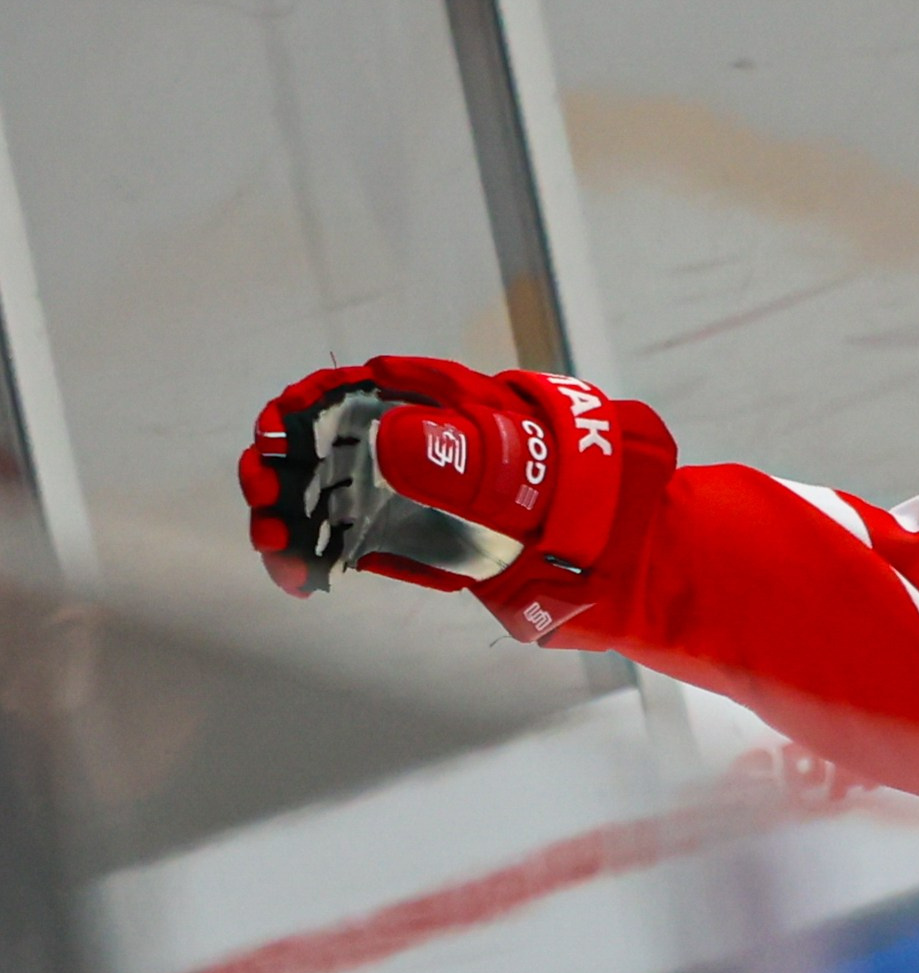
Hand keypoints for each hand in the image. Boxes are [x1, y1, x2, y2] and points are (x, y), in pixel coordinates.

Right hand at [239, 355, 674, 642]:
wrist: (598, 540)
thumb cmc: (559, 482)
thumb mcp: (510, 461)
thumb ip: (458, 455)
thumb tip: (396, 441)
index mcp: (423, 405)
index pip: (346, 394)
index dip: (303, 408)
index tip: (280, 431)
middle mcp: (399, 445)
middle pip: (317, 447)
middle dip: (281, 469)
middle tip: (266, 497)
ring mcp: (395, 493)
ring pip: (318, 497)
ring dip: (285, 517)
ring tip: (276, 545)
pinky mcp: (397, 538)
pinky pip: (341, 542)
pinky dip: (311, 556)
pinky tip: (298, 578)